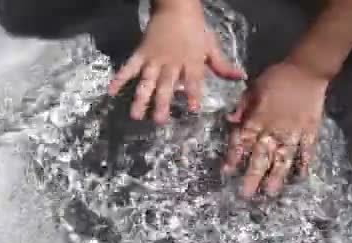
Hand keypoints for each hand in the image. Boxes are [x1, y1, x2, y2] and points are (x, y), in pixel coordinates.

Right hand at [107, 1, 243, 123]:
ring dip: (141, 98)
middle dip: (162, 103)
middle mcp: (172, 63)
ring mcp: (154, 59)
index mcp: (191, 62)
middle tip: (159, 121)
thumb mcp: (211, 45)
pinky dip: (120, 78)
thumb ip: (222, 65)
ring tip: (136, 115)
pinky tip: (111, 90)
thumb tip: (240, 77)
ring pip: (147, 80)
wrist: (176, 6)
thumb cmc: (196, 28)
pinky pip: (129, 67)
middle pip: (167, 85)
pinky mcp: (141, 53)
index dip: (194, 93)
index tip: (193, 109)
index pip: (194, 80)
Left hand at [222, 62, 327, 197]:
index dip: (234, 156)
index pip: (243, 141)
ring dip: (276, 176)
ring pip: (283, 158)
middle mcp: (274, 129)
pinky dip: (304, 163)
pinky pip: (306, 150)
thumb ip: (243, 106)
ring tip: (270, 192)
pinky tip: (300, 177)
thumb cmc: (277, 77)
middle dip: (252, 176)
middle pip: (261, 156)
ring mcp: (294, 132)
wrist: (307, 69)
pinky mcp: (309, 131)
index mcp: (258, 118)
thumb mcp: (254, 87)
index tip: (227, 171)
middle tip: (245, 194)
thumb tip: (230, 119)